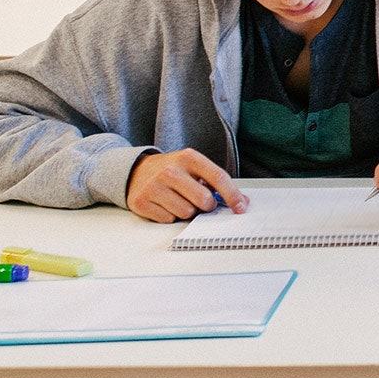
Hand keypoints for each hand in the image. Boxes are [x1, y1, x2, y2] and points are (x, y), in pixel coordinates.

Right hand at [127, 149, 245, 221]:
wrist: (136, 171)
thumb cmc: (173, 171)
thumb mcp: (194, 167)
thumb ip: (216, 182)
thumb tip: (242, 202)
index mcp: (188, 157)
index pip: (218, 177)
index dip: (232, 195)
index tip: (241, 207)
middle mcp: (170, 170)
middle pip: (203, 200)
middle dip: (207, 206)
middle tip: (200, 201)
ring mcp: (154, 186)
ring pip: (186, 213)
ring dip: (187, 212)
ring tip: (179, 200)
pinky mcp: (141, 202)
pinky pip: (169, 220)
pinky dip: (170, 216)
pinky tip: (164, 204)